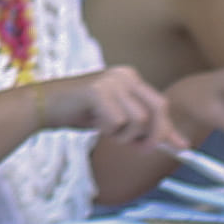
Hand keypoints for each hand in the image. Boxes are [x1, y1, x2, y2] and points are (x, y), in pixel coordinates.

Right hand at [34, 66, 173, 148]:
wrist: (43, 104)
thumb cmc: (80, 112)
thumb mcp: (117, 119)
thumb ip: (145, 128)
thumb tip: (177, 144)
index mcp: (130, 77)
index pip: (160, 104)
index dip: (166, 128)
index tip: (179, 147)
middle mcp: (124, 75)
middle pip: (157, 109)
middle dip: (153, 135)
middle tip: (141, 148)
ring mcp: (111, 81)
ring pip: (138, 120)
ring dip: (124, 135)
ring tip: (106, 130)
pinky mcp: (98, 91)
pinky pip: (118, 122)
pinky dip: (109, 131)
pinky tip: (94, 123)